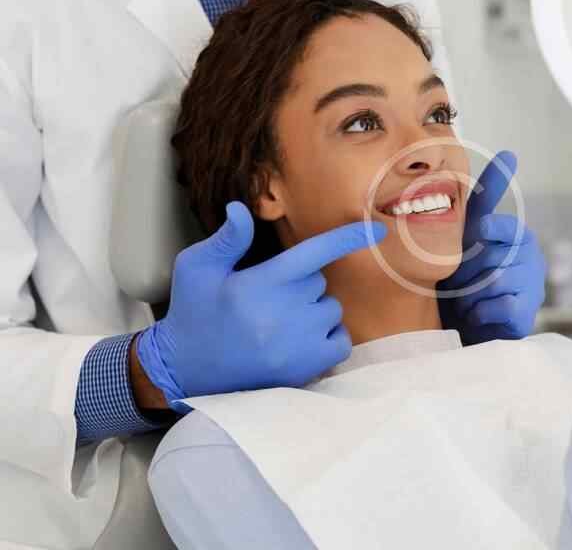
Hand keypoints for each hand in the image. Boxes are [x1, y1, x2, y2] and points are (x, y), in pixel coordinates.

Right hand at [135, 201, 386, 412]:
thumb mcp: (196, 268)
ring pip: (331, 309)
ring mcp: (298, 344)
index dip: (347, 238)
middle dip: (300, 283)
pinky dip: (328, 336)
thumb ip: (227, 239)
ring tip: (277, 321)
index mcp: (260, 283)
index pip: (314, 253)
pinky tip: (299, 338)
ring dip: (313, 310)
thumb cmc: (193, 312)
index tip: (377, 229)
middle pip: (319, 282)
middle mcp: (284, 313)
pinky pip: (340, 340)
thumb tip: (242, 208)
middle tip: (267, 298)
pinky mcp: (306, 368)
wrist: (184, 371)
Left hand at [437, 151, 545, 344]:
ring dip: (469, 293)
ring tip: (467, 299)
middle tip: (457, 283)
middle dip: (463, 272)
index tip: (500, 177)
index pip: (499, 210)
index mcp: (507, 229)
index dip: (495, 201)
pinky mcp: (529, 307)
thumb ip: (466, 213)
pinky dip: (480, 312)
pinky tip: (480, 314)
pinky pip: (499, 303)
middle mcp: (525, 247)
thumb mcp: (457, 246)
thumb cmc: (462, 282)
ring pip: (494, 277)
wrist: (470, 328)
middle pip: (487, 252)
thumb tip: (496, 161)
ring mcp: (532, 277)